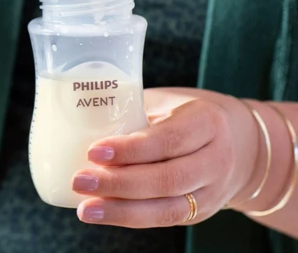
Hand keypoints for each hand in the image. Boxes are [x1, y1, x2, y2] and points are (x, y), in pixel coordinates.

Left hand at [72, 88, 258, 227]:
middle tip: (79, 180)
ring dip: (121, 210)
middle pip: (166, 178)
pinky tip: (104, 212)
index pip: (167, 139)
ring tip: (85, 208)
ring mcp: (213, 191)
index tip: (94, 151)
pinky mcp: (202, 211)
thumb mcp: (169, 102)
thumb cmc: (188, 113)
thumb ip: (136, 111)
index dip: (131, 149)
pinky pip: (165, 218)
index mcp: (207, 122)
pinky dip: (132, 217)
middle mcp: (216, 159)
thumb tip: (84, 120)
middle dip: (118, 183)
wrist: (240, 143)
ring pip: (167, 208)